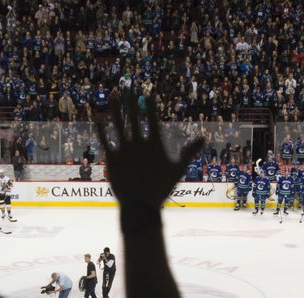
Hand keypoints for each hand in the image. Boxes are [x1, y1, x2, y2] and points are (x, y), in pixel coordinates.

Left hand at [95, 94, 202, 216]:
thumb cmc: (161, 188)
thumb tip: (204, 138)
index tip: (147, 92)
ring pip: (118, 123)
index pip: (152, 117)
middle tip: (128, 85)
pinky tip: (99, 118)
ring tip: (113, 93)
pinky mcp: (111, 158)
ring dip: (115, 107)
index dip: (150, 103)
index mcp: (154, 143)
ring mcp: (123, 149)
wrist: (140, 206)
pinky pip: (105, 139)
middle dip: (131, 98)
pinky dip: (101, 128)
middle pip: (134, 115)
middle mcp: (138, 143)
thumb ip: (190, 152)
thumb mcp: (178, 169)